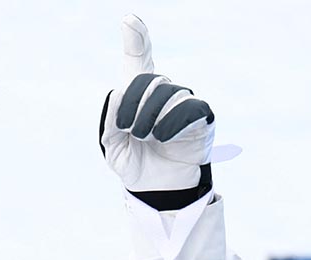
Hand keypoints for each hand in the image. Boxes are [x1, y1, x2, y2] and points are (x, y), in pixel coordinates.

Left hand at [99, 15, 214, 208]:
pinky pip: (188, 108)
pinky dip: (171, 122)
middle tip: (128, 129)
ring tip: (146, 137)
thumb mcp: (112, 145)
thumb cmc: (133, 161)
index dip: (136, 39)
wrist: (156, 188)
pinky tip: (162, 137)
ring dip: (150, 118)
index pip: (138, 60)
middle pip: (148, 80)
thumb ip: (110, 120)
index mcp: (137, 94)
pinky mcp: (200, 117)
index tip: (130, 20)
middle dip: (133, 104)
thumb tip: (117, 93)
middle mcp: (162, 91)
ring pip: (168, 93)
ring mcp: (183, 102)